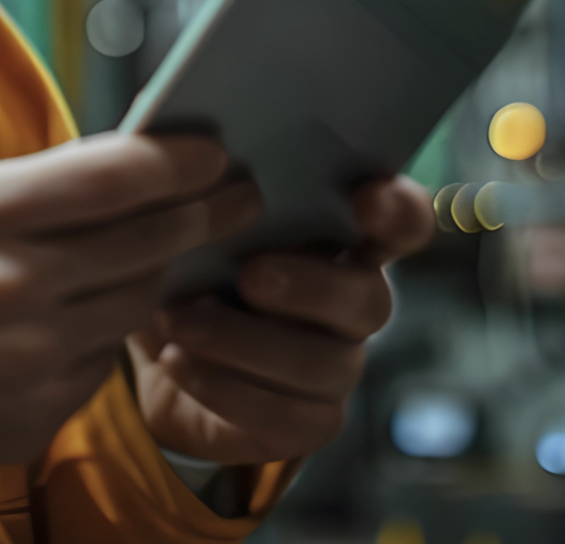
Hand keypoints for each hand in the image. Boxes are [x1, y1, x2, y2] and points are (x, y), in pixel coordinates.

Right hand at [0, 133, 261, 464]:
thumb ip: (51, 184)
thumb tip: (152, 160)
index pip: (114, 178)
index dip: (180, 161)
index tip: (216, 153)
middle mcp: (6, 287)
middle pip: (148, 242)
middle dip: (203, 213)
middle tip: (239, 196)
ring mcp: (24, 360)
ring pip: (139, 306)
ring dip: (156, 276)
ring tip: (158, 253)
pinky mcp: (35, 415)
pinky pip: (105, 365)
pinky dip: (103, 338)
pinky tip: (83, 320)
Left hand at [129, 174, 434, 464]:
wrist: (161, 352)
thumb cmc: (190, 266)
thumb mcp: (193, 221)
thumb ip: (212, 185)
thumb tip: (186, 143)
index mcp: (344, 239)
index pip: (403, 222)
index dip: (398, 210)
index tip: (364, 197)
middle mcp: (354, 302)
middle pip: (370, 300)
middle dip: (311, 287)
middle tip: (250, 274)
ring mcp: (338, 366)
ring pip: (323, 365)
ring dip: (245, 342)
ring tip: (179, 320)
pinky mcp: (309, 421)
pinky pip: (286, 415)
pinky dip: (225, 387)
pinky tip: (178, 361)